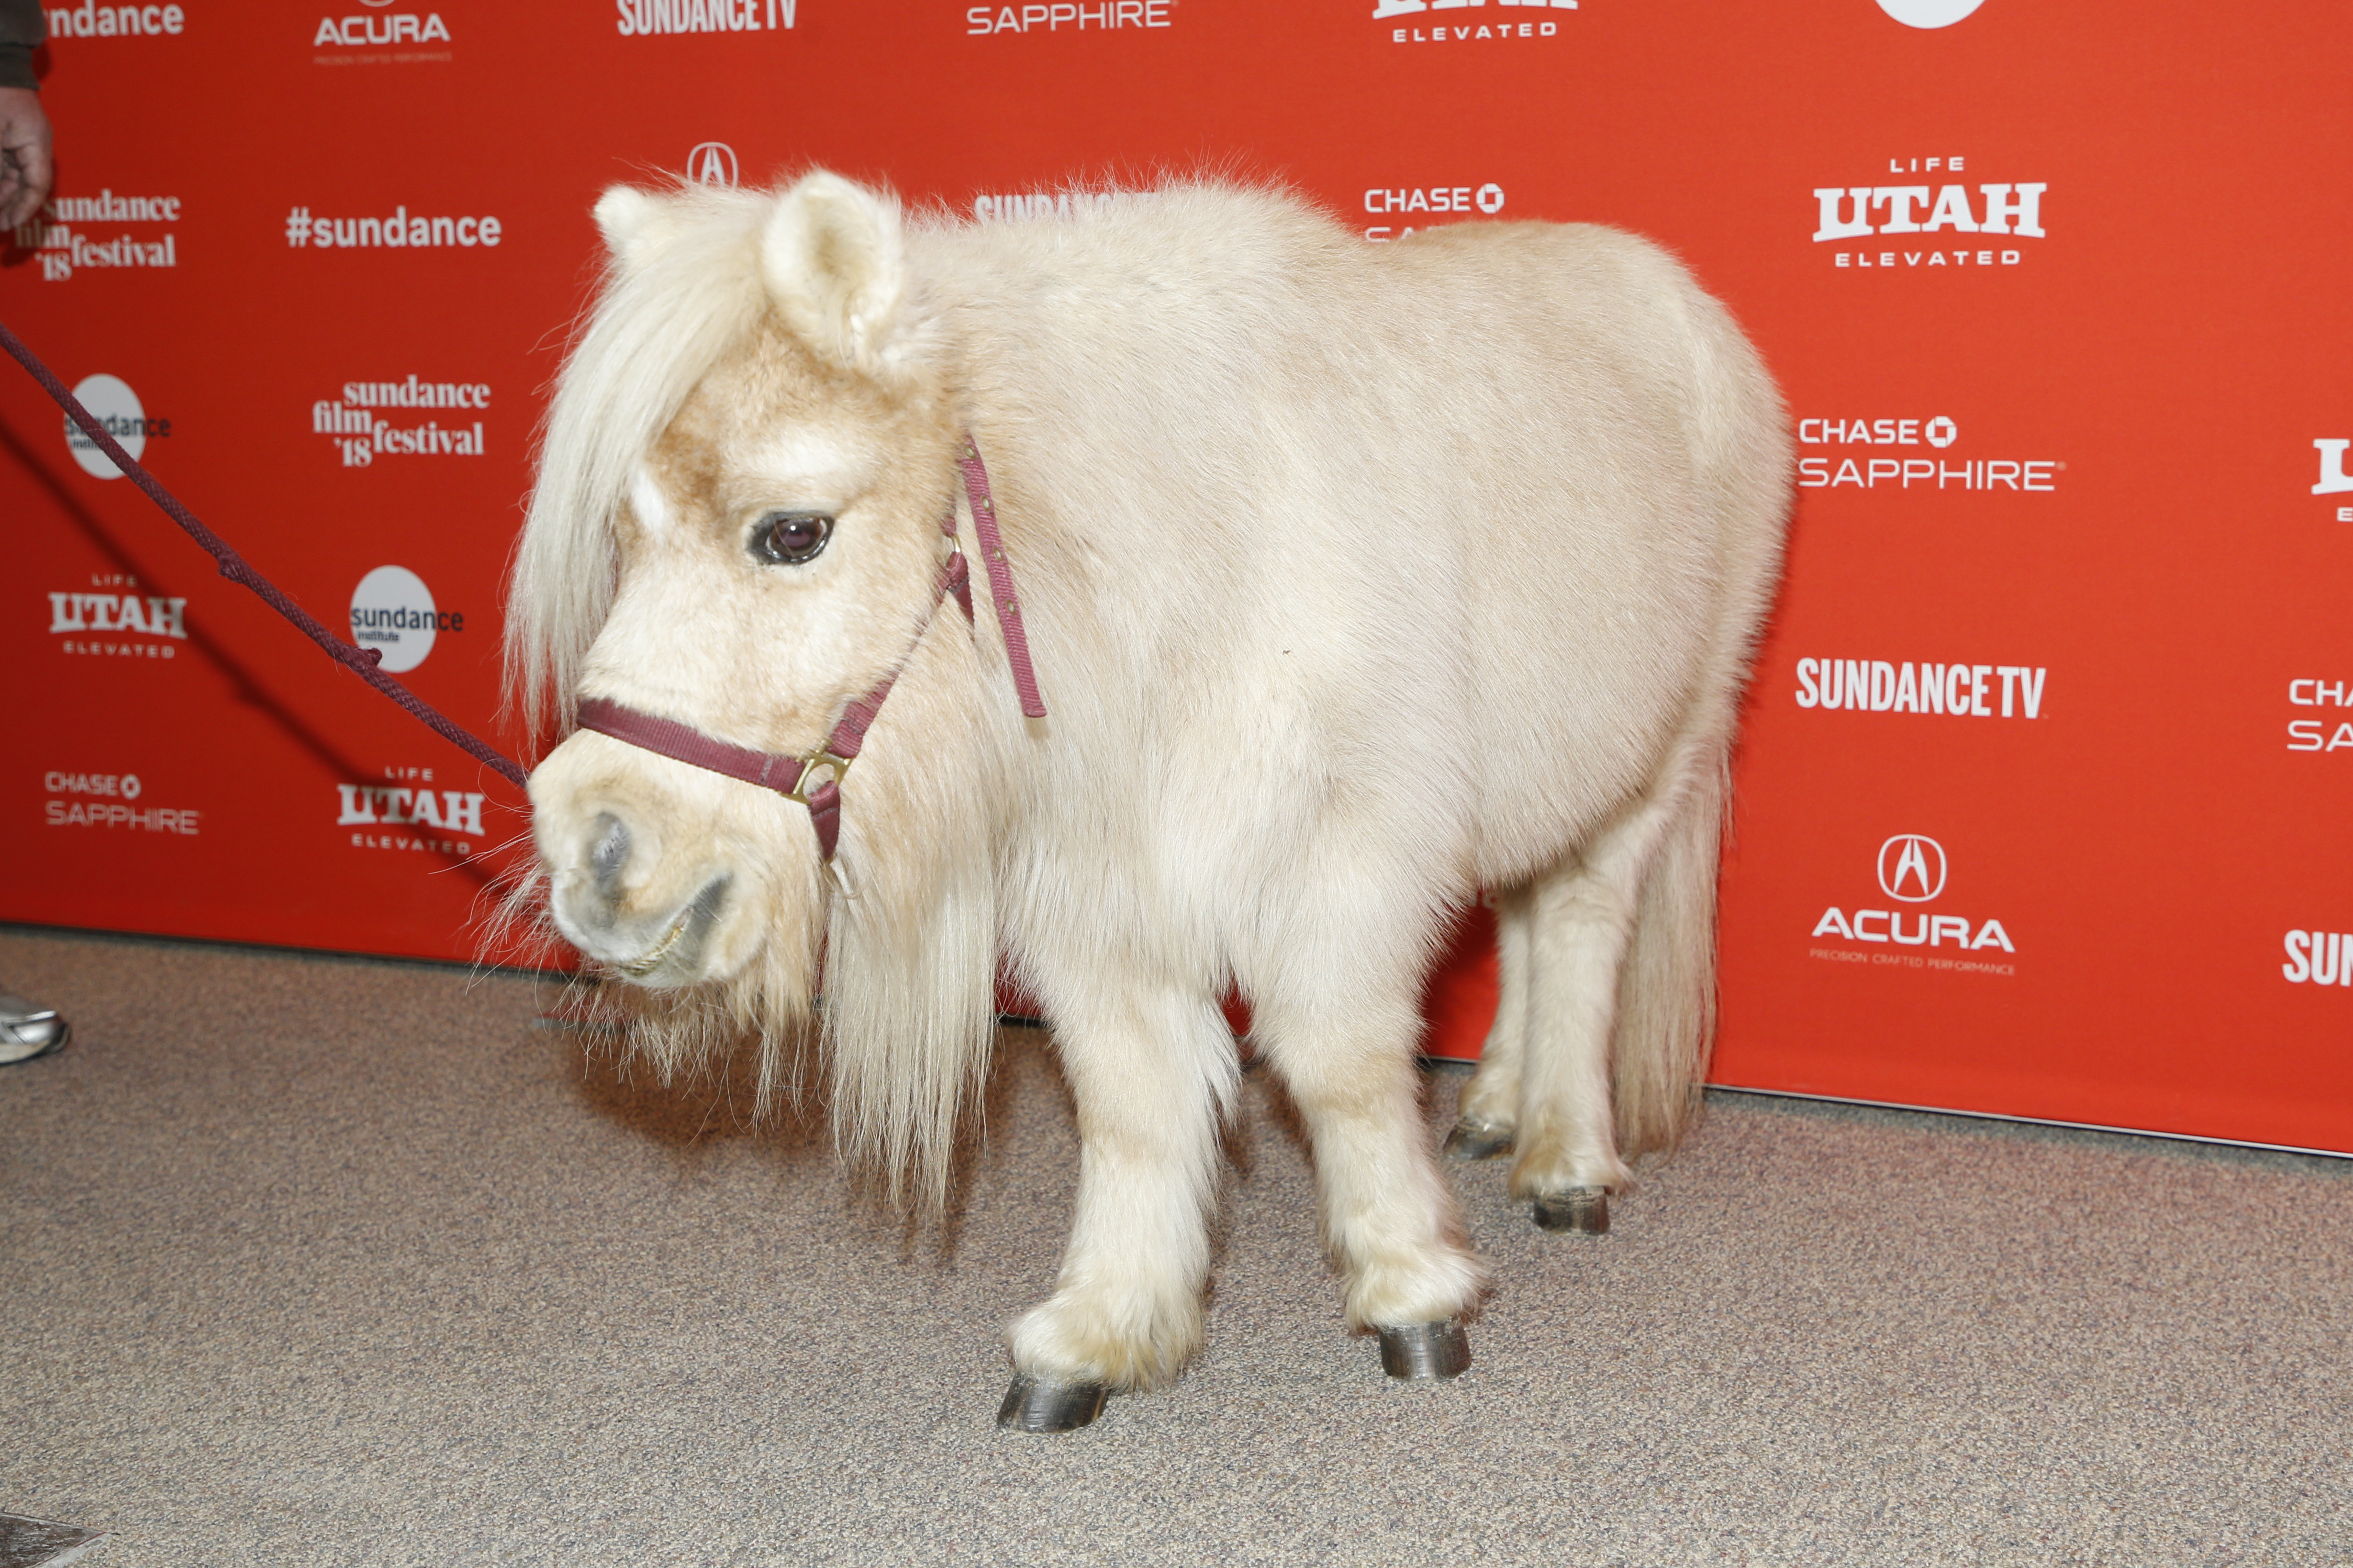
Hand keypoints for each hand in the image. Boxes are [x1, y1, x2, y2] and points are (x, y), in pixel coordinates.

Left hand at [0, 86, 52, 232]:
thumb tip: (0, 193)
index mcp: (37, 144)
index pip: (37, 185)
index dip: (25, 208)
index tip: (10, 224)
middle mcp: (30, 146)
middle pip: (23, 185)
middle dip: (8, 205)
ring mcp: (16, 141)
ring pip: (10, 177)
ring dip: (2, 194)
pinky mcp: (4, 137)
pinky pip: (3, 165)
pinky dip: (0, 179)